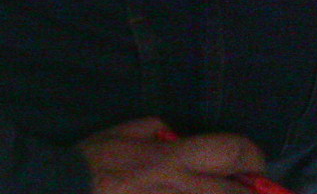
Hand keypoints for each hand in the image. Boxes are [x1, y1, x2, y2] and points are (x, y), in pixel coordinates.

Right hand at [80, 118, 268, 193]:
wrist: (60, 191)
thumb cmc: (93, 162)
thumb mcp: (127, 131)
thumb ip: (159, 132)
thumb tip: (177, 136)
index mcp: (175, 158)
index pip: (232, 152)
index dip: (253, 156)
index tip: (255, 163)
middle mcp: (180, 188)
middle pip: (234, 193)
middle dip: (251, 191)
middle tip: (255, 190)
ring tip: (231, 193)